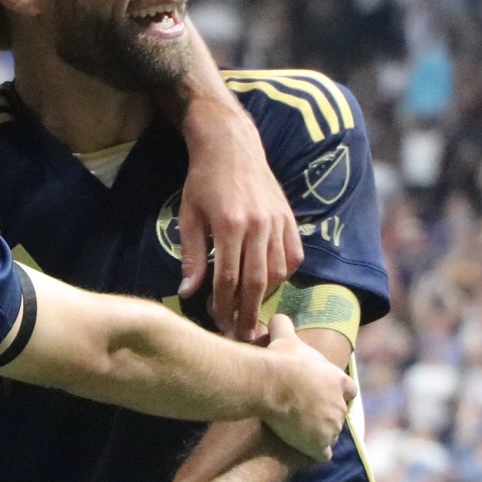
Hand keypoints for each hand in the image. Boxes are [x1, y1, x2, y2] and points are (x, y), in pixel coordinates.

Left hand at [179, 97, 302, 340]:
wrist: (231, 146)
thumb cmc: (202, 182)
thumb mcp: (188, 217)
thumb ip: (192, 257)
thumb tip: (188, 293)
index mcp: (229, 225)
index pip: (229, 278)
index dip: (225, 306)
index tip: (219, 323)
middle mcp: (258, 225)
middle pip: (257, 282)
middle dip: (248, 312)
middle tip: (241, 334)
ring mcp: (278, 221)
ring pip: (278, 271)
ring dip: (265, 297)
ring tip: (251, 312)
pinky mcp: (290, 218)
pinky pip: (294, 256)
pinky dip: (284, 275)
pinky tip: (269, 285)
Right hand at [261, 314, 355, 460]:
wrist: (274, 384)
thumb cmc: (283, 361)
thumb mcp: (285, 338)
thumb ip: (284, 326)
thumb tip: (277, 316)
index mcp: (337, 381)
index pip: (349, 389)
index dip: (339, 392)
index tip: (327, 394)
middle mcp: (339, 405)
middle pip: (340, 415)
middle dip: (328, 416)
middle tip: (310, 416)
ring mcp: (331, 427)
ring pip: (332, 435)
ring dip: (321, 435)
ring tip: (303, 434)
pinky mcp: (319, 444)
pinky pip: (323, 455)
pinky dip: (316, 453)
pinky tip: (305, 450)